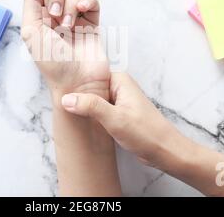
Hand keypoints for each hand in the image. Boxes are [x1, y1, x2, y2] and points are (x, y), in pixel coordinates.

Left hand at [22, 0, 109, 98]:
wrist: (77, 82)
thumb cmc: (52, 64)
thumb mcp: (31, 32)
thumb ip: (30, 2)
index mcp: (38, 18)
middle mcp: (55, 17)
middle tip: (55, 17)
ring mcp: (74, 19)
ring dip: (70, 5)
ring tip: (68, 25)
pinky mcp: (92, 23)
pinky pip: (92, 1)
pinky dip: (88, 0)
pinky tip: (82, 10)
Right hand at [60, 73, 187, 167]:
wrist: (165, 151)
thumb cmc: (146, 133)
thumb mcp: (115, 119)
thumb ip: (91, 106)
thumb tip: (66, 99)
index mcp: (120, 80)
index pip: (90, 71)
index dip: (74, 77)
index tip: (58, 83)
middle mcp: (119, 87)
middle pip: (90, 85)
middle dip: (76, 92)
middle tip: (58, 98)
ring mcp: (118, 100)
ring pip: (93, 98)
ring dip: (82, 104)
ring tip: (63, 108)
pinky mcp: (118, 113)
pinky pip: (98, 109)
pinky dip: (89, 113)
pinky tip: (78, 118)